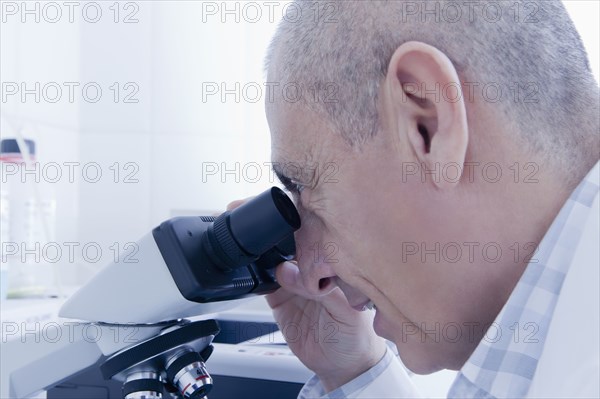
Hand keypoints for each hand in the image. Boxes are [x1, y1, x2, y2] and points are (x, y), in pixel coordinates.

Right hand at [226, 199, 386, 391]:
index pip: (315, 233)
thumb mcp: (347, 313)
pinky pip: (261, 280)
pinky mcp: (278, 297)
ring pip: (272, 256)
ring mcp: (294, 280)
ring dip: (259, 247)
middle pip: (288, 238)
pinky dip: (253, 273)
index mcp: (334, 262)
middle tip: (252, 218)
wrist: (342, 366)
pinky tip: (249, 268)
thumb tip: (290, 273)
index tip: (283, 211)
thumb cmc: (356, 336)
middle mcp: (313, 266)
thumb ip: (323, 292)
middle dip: (270, 226)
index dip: (299, 220)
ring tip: (248, 242)